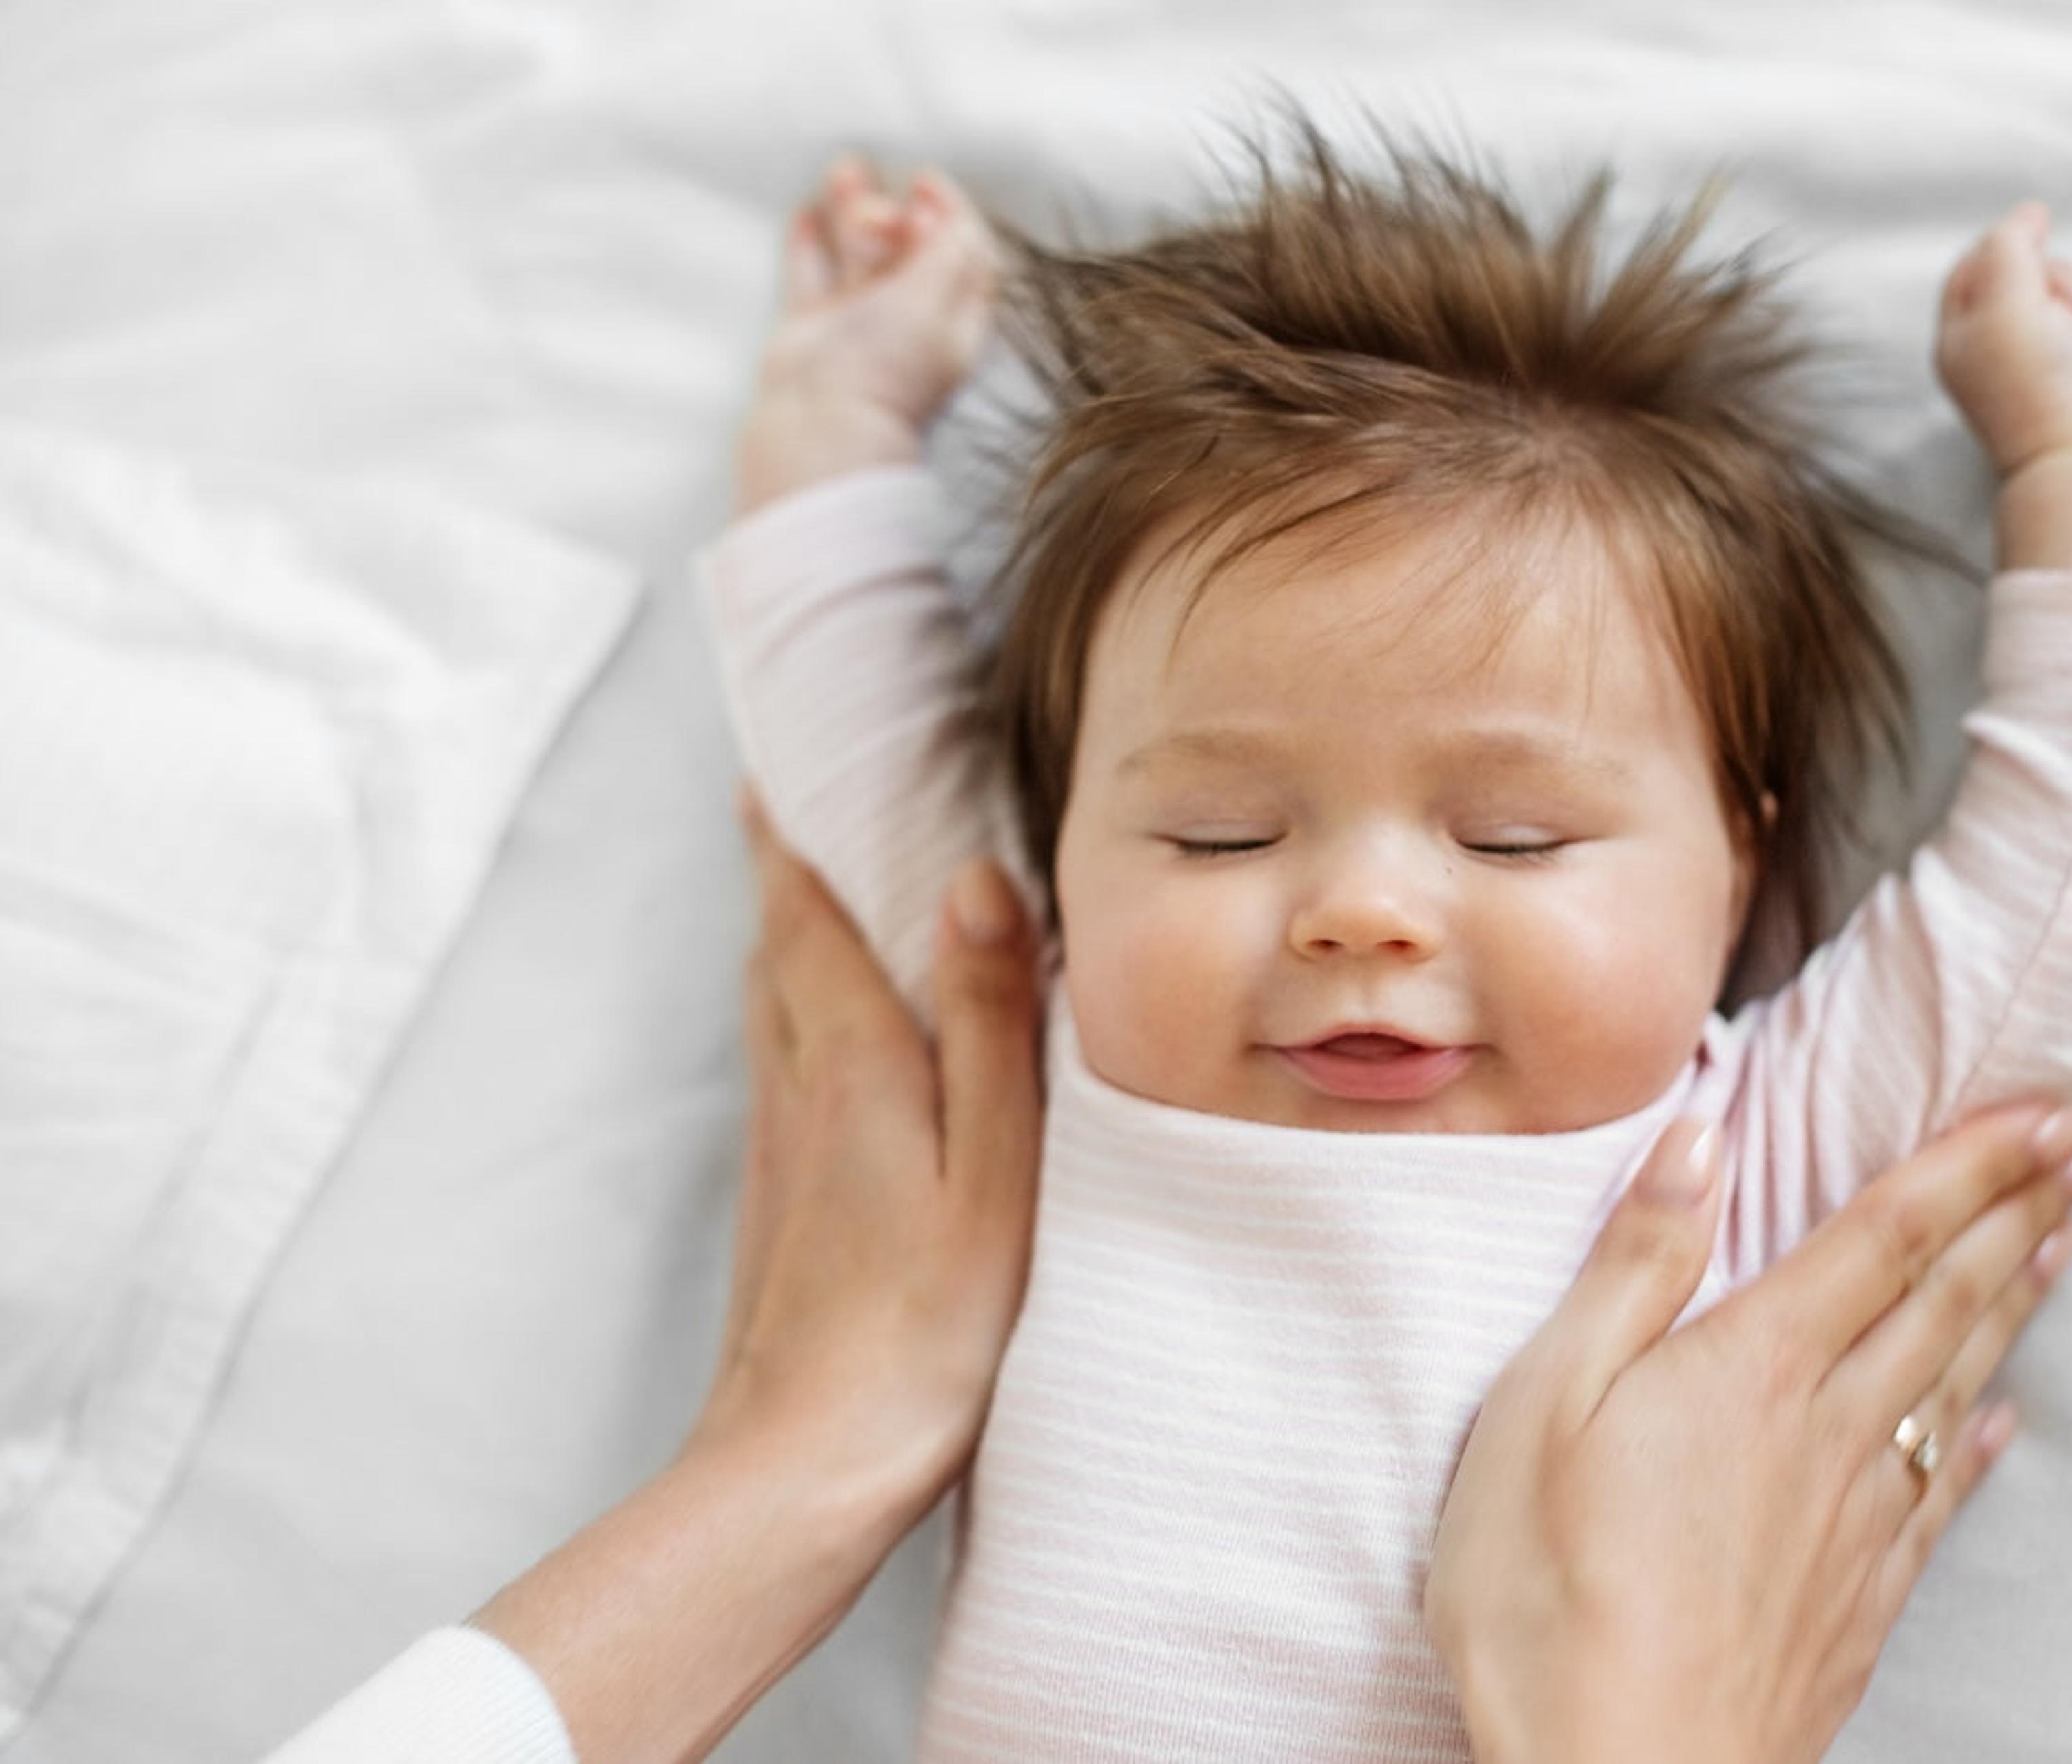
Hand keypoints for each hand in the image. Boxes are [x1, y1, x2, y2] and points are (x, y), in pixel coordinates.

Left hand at [688, 791, 1042, 1510]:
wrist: (807, 1462)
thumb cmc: (923, 1326)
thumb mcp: (992, 1166)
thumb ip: (986, 1022)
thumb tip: (973, 881)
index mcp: (850, 1063)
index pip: (802, 907)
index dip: (792, 823)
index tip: (787, 747)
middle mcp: (797, 1085)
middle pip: (777, 941)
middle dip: (790, 858)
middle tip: (810, 785)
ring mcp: (782, 1144)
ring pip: (773, 1001)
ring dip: (793, 931)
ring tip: (825, 880)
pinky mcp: (785, 1196)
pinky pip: (787, 1061)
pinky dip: (805, 1008)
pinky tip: (840, 1030)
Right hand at [737, 154, 1001, 512]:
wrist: (821, 424)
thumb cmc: (886, 367)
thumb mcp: (935, 299)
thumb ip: (948, 251)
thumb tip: (945, 213)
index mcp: (953, 319)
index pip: (965, 253)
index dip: (950, 211)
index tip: (924, 181)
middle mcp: (910, 321)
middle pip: (911, 248)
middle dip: (896, 210)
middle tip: (877, 203)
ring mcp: (858, 325)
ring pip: (859, 254)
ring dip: (853, 210)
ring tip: (842, 170)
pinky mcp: (813, 329)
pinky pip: (812, 276)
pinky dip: (809, 244)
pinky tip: (805, 213)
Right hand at [1427, 1103, 2071, 1763]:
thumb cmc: (1552, 1596)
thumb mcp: (1546, 1404)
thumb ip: (1634, 1269)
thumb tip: (1699, 1143)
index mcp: (1752, 1368)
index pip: (1884, 1236)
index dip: (1969, 1165)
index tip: (2040, 1110)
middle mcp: (1825, 1432)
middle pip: (1942, 1298)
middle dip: (2016, 1211)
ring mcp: (1851, 1522)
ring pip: (1954, 1382)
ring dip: (2013, 1302)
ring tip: (2063, 1241)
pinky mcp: (1853, 1602)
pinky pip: (1937, 1494)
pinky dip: (1977, 1440)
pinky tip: (2000, 1420)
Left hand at [1934, 199, 2071, 477]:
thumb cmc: (2040, 385)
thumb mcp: (2004, 304)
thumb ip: (2007, 248)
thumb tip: (2029, 214)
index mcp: (1968, 337)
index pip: (1976, 267)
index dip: (2008, 244)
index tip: (2036, 227)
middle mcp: (2013, 348)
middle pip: (2045, 272)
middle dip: (2070, 284)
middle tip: (2070, 318)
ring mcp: (2065, 359)